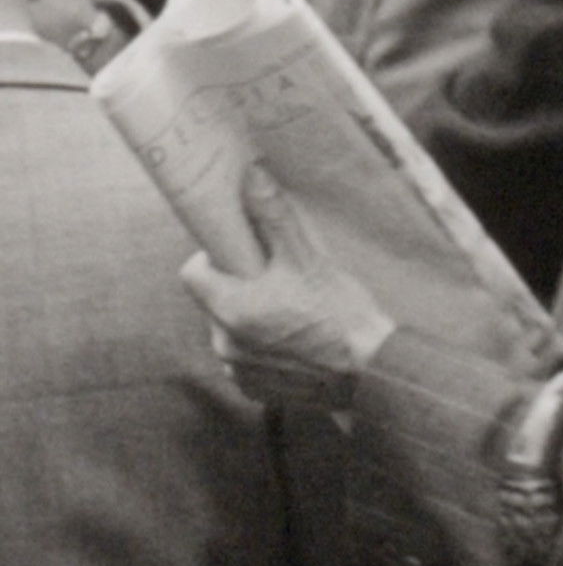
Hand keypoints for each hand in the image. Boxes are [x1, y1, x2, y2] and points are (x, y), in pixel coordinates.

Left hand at [181, 163, 395, 401]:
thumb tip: (251, 174)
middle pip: (214, 299)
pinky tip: (295, 337)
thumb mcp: (306, 256)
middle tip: (276, 275)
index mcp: (230, 309)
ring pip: (230, 328)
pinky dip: (262, 344)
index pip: (192, 275)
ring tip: (291, 307)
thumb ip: (272, 215)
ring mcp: (239, 372)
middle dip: (238, 284)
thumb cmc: (338, 312)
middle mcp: (225, 345)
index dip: (212, 257)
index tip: (241, 249)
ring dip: (250, 315)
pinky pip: (245, 357)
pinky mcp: (255, 391)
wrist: (368, 372)